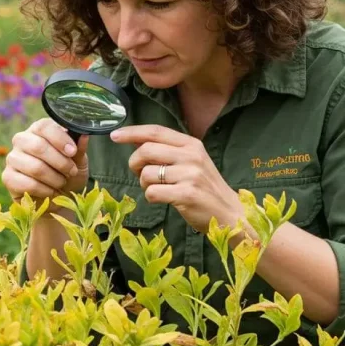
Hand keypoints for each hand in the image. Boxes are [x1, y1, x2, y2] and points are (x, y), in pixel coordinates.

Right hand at [1, 118, 89, 203]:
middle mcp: (22, 140)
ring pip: (35, 167)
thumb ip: (79, 149)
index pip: (44, 126)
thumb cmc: (67, 175)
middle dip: (60, 162)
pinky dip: (45, 190)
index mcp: (39, 130)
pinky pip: (28, 183)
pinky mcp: (8, 177)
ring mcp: (12, 158)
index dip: (60, 139)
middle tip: (71, 172)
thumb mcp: (79, 162)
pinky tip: (50, 191)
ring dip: (54, 178)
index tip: (73, 152)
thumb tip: (84, 135)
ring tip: (62, 182)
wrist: (57, 201)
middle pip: (38, 146)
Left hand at [110, 124, 241, 232]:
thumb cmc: (205, 188)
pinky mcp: (187, 194)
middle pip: (146, 150)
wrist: (230, 213)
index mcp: (191, 144)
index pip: (155, 131)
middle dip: (134, 163)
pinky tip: (162, 199)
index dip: (132, 132)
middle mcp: (191, 156)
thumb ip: (168, 151)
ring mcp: (190, 175)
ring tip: (157, 189)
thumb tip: (136, 141)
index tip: (114, 135)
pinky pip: (152, 192)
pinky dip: (151, 197)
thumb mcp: (192, 162)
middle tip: (139, 174)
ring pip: (147, 174)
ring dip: (144, 184)